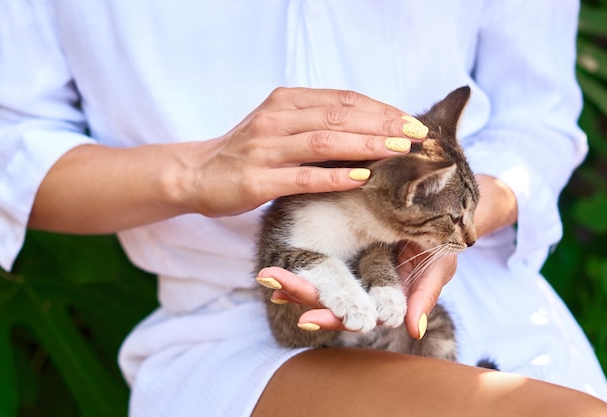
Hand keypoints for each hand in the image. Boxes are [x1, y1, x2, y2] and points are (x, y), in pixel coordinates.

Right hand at [183, 87, 426, 216]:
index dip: (380, 109)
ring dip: (366, 144)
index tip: (411, 121)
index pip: (342, 99)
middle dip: (382, 124)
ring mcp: (265, 149)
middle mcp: (276, 119)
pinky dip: (333, 176)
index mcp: (285, 101)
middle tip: (417, 135)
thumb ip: (316, 124)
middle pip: (339, 116)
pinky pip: (302, 177)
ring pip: (324, 141)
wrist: (197, 173)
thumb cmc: (246, 152)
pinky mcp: (257, 180)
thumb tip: (369, 130)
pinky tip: (361, 176)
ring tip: (399, 150)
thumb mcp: (279, 127)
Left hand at [256, 174, 518, 338]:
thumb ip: (423, 295)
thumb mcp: (438, 265)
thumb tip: (411, 330)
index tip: (305, 320)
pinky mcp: (344, 240)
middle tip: (271, 285)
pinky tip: (277, 256)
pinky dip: (299, 254)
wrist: (446, 210)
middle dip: (298, 292)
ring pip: (318, 277)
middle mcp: (361, 283)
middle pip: (326, 296)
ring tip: (267, 276)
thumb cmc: (443, 242)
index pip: (352, 313)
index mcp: (379, 296)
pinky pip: (319, 252)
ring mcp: (351, 264)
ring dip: (292, 278)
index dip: (330, 316)